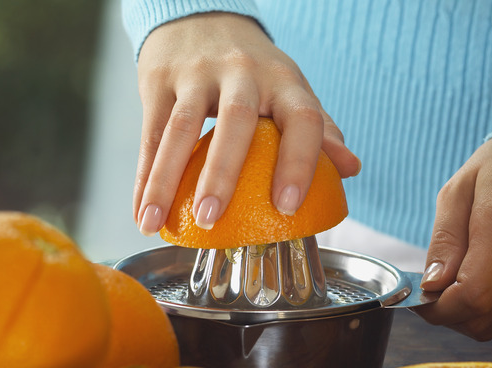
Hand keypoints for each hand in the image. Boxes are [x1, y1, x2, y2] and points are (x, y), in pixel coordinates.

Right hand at [133, 12, 359, 235]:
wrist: (200, 18)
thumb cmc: (253, 70)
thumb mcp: (289, 89)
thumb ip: (319, 129)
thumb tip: (350, 169)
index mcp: (283, 80)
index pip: (303, 117)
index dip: (300, 162)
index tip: (289, 206)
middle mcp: (243, 72)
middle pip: (235, 120)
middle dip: (222, 172)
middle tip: (212, 218)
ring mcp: (197, 74)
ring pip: (180, 127)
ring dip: (166, 179)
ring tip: (156, 222)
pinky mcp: (160, 80)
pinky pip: (150, 132)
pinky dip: (143, 175)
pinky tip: (141, 210)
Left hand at [414, 138, 491, 340]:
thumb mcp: (457, 192)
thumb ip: (446, 239)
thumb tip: (432, 285)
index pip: (473, 293)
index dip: (440, 307)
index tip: (419, 299)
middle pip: (483, 316)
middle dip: (447, 313)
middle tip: (431, 291)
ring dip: (464, 315)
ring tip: (451, 285)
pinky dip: (486, 312)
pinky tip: (474, 286)